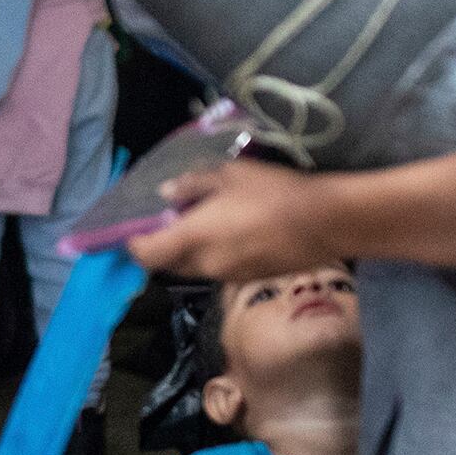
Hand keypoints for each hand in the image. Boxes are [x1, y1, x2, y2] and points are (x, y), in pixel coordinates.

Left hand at [126, 156, 346, 282]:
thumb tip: (166, 194)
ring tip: (199, 224)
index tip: (132, 230)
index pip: (146, 254)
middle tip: (167, 221)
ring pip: (191, 268)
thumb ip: (192, 185)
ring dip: (185, 252)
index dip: (133, 245)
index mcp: (193, 238)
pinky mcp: (246, 279)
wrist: (323, 222)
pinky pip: (215, 269)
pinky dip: (209, 256)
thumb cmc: (272, 192)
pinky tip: (226, 234)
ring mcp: (226, 276)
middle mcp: (204, 264)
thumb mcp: (229, 175)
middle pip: (166, 264)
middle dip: (160, 247)